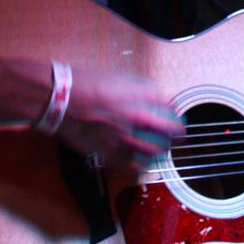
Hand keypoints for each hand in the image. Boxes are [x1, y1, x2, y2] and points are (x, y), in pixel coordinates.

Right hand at [54, 64, 184, 171]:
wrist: (62, 99)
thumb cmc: (90, 84)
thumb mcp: (123, 78)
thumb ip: (146, 90)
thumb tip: (162, 98)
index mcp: (138, 112)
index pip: (169, 125)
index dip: (179, 129)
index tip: (181, 129)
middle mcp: (131, 132)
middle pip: (160, 145)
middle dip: (171, 145)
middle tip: (173, 143)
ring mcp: (116, 145)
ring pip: (144, 158)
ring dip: (155, 156)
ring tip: (159, 154)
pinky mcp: (103, 153)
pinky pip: (125, 165)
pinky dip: (136, 165)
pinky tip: (139, 164)